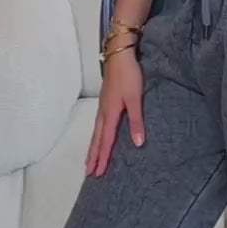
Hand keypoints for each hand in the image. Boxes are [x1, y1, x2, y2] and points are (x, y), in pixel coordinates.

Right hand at [87, 47, 144, 175]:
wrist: (119, 55)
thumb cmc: (129, 75)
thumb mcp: (135, 99)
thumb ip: (137, 121)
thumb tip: (138, 144)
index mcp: (110, 114)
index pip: (106, 141)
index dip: (102, 157)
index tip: (98, 173)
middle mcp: (103, 112)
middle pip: (96, 139)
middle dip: (93, 156)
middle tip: (88, 172)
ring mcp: (102, 106)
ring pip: (95, 132)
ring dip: (92, 147)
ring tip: (89, 159)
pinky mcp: (105, 100)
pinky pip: (97, 124)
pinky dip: (96, 135)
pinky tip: (98, 135)